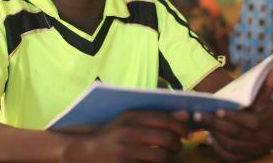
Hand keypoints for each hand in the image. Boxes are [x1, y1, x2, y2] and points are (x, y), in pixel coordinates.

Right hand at [68, 110, 189, 162]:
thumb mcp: (131, 120)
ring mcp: (126, 152)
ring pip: (161, 157)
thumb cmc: (112, 134)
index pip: (164, 118)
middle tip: (178, 146)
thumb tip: (186, 114)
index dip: (180, 126)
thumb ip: (157, 116)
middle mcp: (129, 132)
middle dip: (177, 144)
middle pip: (166, 138)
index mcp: (131, 116)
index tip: (187, 132)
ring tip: (168, 156)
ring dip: (169, 158)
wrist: (85, 152)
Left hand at [194, 63, 272, 161]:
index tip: (217, 109)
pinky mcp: (247, 157)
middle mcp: (262, 137)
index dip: (233, 117)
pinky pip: (231, 156)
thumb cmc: (263, 109)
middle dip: (216, 123)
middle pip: (236, 133)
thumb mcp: (265, 96)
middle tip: (198, 114)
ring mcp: (254, 149)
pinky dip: (218, 148)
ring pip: (232, 145)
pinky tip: (208, 138)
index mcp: (267, 121)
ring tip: (201, 122)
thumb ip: (267, 81)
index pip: (250, 121)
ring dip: (215, 134)